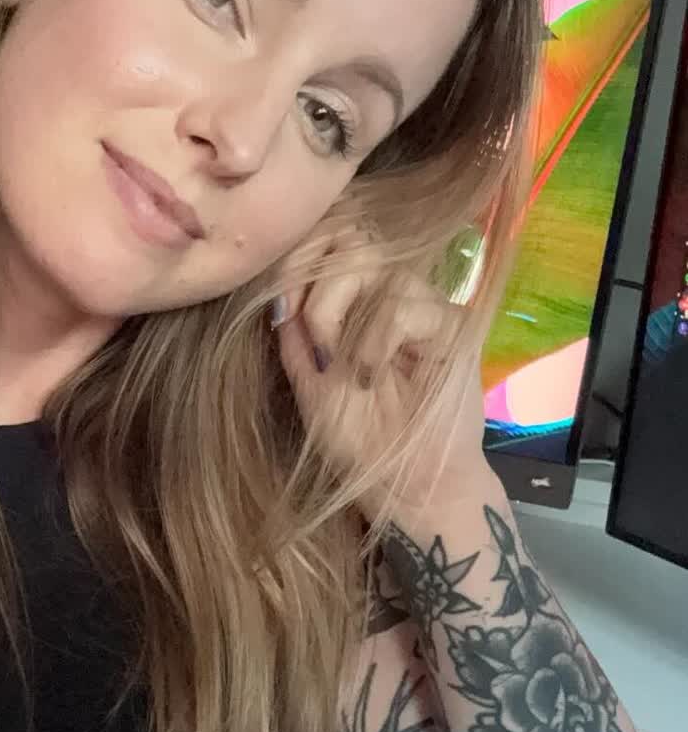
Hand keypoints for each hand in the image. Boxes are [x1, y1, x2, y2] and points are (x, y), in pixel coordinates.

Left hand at [271, 222, 496, 528]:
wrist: (402, 488)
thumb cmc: (358, 441)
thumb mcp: (308, 382)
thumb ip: (295, 334)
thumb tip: (276, 288)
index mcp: (359, 304)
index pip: (335, 244)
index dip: (302, 259)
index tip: (282, 306)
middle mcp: (395, 296)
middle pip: (355, 243)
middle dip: (317, 286)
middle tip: (314, 338)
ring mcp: (427, 308)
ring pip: (378, 268)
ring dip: (341, 314)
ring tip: (340, 365)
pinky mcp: (455, 327)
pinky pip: (404, 304)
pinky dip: (375, 338)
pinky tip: (370, 373)